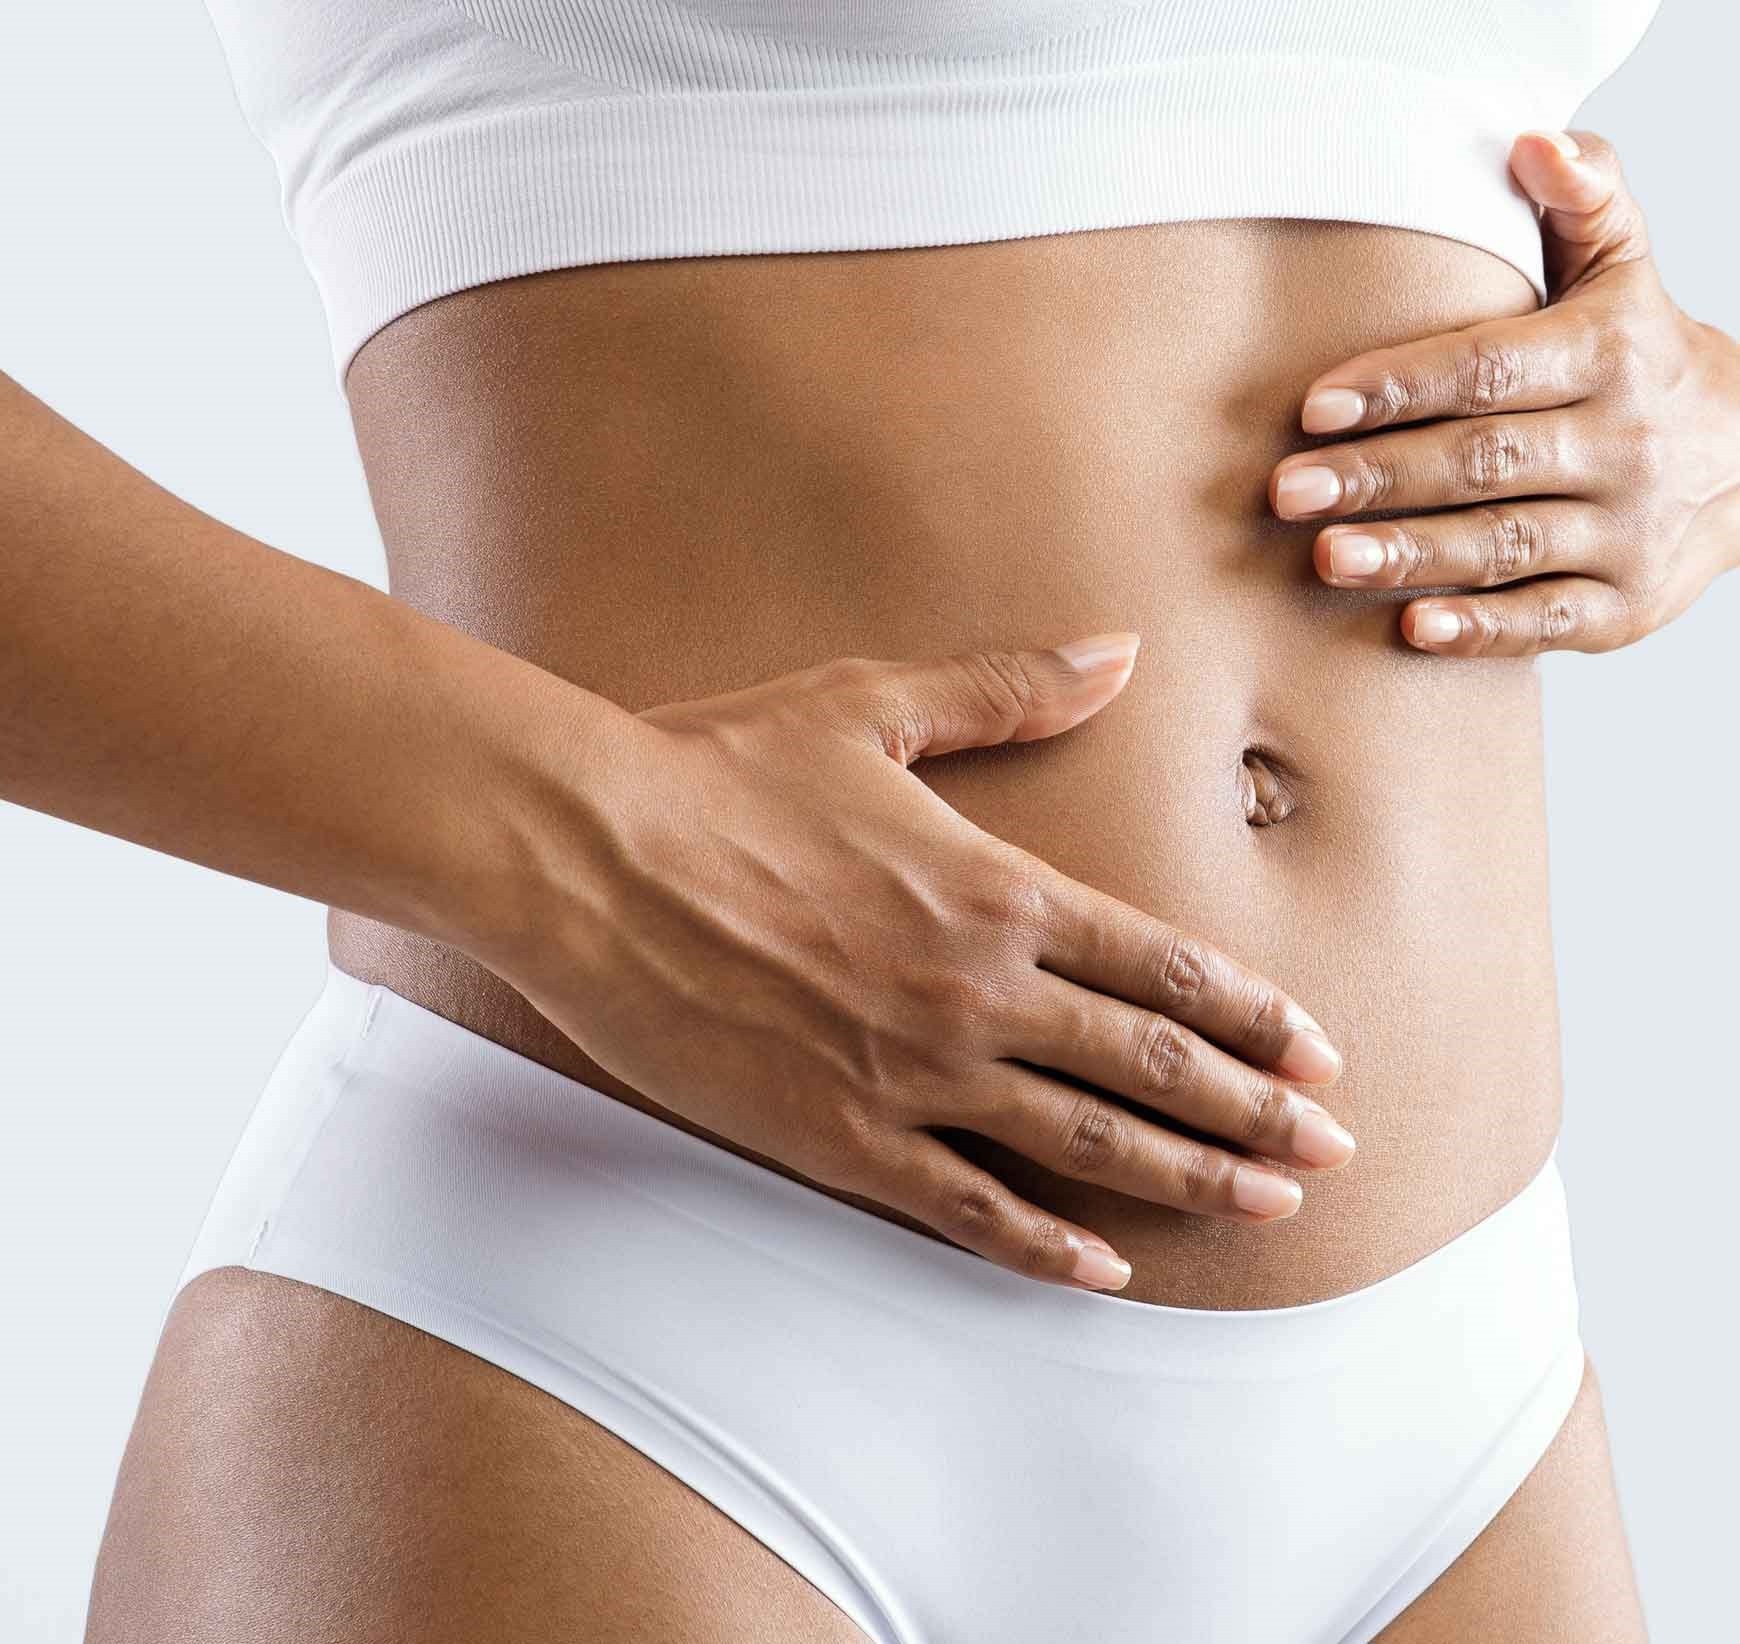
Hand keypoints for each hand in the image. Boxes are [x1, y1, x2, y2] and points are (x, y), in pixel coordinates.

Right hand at [480, 634, 1354, 1294]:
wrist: (588, 853)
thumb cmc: (722, 769)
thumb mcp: (873, 706)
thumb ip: (1009, 691)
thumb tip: (1116, 650)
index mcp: (998, 889)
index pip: (1165, 968)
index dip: (1256, 1017)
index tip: (1320, 1054)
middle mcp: (977, 991)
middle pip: (1153, 1069)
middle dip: (1257, 1114)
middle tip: (1333, 1154)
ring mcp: (912, 1073)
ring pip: (1085, 1146)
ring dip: (1190, 1180)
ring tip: (1270, 1208)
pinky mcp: (836, 1135)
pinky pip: (964, 1208)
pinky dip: (1043, 1248)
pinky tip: (1103, 1272)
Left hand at [1269, 129, 1739, 655]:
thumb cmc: (1638, 351)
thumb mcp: (1624, 267)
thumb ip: (1581, 200)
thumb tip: (1530, 139)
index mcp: (1611, 353)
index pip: (1489, 368)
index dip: (1399, 384)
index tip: (1315, 406)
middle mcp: (1625, 444)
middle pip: (1484, 461)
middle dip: (1380, 475)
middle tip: (1285, 490)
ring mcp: (1628, 532)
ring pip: (1507, 544)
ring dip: (1413, 554)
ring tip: (1325, 557)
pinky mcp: (1623, 607)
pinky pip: (1546, 621)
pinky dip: (1482, 630)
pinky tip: (1411, 629)